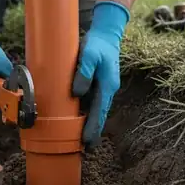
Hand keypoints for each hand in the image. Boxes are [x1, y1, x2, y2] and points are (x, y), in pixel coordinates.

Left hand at [72, 1, 129, 148]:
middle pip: (99, 115)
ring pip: (96, 111)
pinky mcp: (97, 86)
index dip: (93, 128)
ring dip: (90, 126)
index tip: (87, 142)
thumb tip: (77, 93)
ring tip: (82, 142)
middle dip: (93, 132)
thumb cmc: (97, 44)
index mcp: (107, 85)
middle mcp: (107, 90)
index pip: (99, 111)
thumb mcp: (89, 54)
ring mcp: (103, 89)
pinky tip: (79, 123)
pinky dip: (87, 115)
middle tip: (86, 150)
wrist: (106, 34)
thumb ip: (83, 72)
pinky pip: (92, 104)